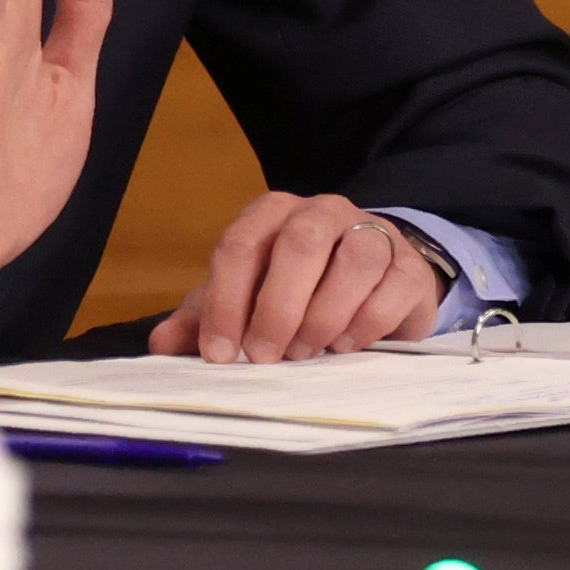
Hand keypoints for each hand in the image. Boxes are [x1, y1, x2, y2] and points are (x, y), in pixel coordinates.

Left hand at [146, 192, 443, 363]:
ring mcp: (371, 233)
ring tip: (306, 353)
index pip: (241, 244)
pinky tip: (346, 346)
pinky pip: (393, 285)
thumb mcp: (246, 302)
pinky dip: (367, 320)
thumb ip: (204, 319)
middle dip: (277, 305)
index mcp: (272, 215)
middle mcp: (321, 213)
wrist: (373, 284)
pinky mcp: (408, 265)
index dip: (226, 301)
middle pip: (300, 242)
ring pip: (355, 258)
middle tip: (265, 356)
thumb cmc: (298, 292)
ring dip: (324, 312)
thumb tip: (161, 344)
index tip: (220, 353)